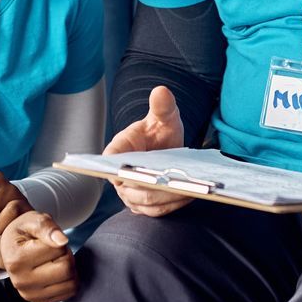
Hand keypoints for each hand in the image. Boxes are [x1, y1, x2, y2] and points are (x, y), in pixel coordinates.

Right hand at [1, 210, 76, 301]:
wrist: (10, 247)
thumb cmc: (24, 231)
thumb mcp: (33, 220)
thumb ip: (48, 227)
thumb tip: (63, 241)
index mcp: (17, 259)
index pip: (60, 250)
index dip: (61, 242)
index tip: (50, 240)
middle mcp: (20, 281)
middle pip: (67, 270)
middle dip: (68, 256)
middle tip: (56, 251)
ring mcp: (28, 294)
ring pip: (70, 284)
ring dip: (69, 269)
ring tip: (55, 261)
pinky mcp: (37, 301)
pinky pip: (67, 294)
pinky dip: (67, 282)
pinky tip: (55, 272)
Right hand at [102, 86, 190, 216]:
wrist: (167, 150)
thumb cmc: (160, 132)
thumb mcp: (164, 117)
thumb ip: (162, 107)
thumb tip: (161, 91)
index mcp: (116, 153)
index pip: (110, 163)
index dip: (120, 170)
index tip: (136, 171)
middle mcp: (119, 178)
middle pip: (132, 189)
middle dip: (154, 187)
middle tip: (175, 182)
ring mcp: (131, 195)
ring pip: (146, 203)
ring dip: (167, 198)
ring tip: (189, 189)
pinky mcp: (145, 206)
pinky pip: (157, 211)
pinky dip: (173, 205)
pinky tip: (190, 195)